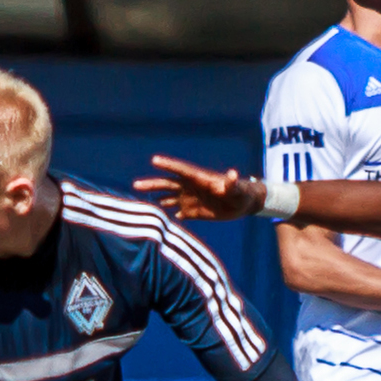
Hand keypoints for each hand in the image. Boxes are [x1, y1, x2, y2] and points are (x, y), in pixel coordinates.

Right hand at [135, 156, 263, 221]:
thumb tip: (233, 174)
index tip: (154, 160)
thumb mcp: (237, 188)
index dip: (169, 165)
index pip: (182, 170)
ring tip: (140, 203)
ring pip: (170, 198)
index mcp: (200, 179)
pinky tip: (158, 220)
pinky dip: (168, 215)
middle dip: (153, 184)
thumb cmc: (242, 192)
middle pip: (169, 184)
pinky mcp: (194, 211)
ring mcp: (191, 199)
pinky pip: (178, 213)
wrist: (244, 203)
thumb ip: (232, 183)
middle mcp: (192, 188)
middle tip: (136, 185)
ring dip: (157, 199)